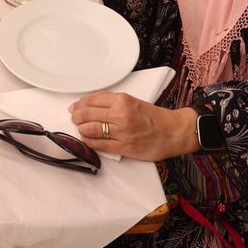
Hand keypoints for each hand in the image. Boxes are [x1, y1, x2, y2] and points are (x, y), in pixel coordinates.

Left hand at [69, 95, 196, 161]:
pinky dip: (89, 143)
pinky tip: (87, 140)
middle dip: (76, 117)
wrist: (173, 132)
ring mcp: (122, 132)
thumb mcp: (132, 101)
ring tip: (81, 130)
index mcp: (122, 100)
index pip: (91, 100)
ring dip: (81, 130)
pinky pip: (99, 145)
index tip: (74, 108)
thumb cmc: (153, 117)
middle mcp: (121, 114)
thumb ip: (111, 102)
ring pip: (90, 130)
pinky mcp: (124, 148)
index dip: (79, 104)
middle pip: (87, 114)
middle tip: (75, 119)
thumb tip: (88, 104)